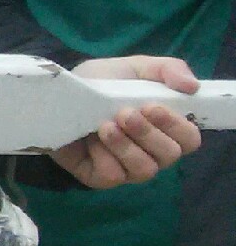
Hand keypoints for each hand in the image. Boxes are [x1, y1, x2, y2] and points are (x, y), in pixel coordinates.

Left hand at [54, 56, 204, 189]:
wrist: (55, 96)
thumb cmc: (99, 83)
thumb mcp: (132, 68)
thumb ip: (167, 69)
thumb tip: (192, 86)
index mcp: (165, 127)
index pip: (190, 138)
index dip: (176, 126)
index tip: (152, 106)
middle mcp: (152, 151)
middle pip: (170, 155)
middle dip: (147, 133)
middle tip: (123, 113)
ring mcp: (128, 167)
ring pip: (144, 169)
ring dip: (125, 146)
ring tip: (105, 125)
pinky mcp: (101, 177)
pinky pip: (113, 175)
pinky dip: (103, 157)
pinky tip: (89, 140)